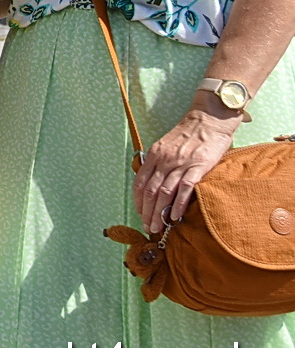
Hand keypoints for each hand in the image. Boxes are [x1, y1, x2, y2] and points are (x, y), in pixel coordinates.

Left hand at [134, 103, 239, 229]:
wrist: (208, 120)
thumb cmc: (188, 134)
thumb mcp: (166, 145)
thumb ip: (159, 162)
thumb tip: (154, 181)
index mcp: (154, 155)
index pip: (140, 182)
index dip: (138, 200)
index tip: (140, 213)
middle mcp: (164, 160)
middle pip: (150, 191)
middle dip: (146, 212)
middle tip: (147, 227)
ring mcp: (180, 164)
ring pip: (164, 193)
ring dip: (159, 212)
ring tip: (157, 227)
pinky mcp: (197, 167)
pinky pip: (185, 189)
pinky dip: (179, 204)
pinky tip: (176, 217)